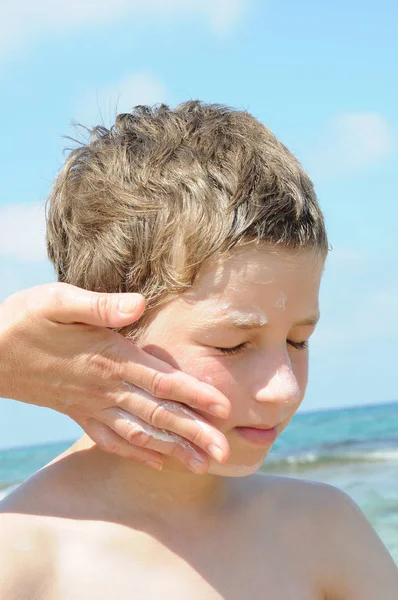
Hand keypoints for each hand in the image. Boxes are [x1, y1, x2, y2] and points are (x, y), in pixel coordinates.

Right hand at [0, 283, 230, 472]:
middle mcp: (106, 388)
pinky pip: (112, 439)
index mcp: (109, 358)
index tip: (224, 411)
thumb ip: (98, 305)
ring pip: (140, 433)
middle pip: (158, 415)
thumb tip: (137, 304)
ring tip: (201, 466)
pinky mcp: (79, 413)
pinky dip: (136, 453)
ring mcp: (92, 405)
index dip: (194, 394)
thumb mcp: (57, 301)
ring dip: (172, 450)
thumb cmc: (26, 320)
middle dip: (194, 434)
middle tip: (225, 455)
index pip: (161, 380)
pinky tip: (156, 463)